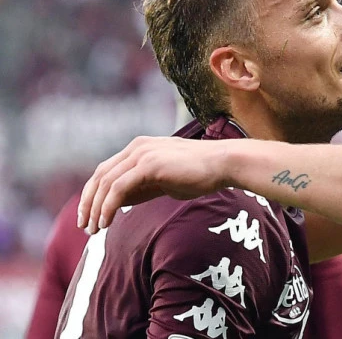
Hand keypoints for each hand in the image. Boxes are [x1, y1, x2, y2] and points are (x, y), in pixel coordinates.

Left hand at [77, 136, 229, 234]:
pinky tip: (106, 222)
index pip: (106, 170)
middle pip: (100, 175)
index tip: (89, 215)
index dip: (93, 194)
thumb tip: (121, 202)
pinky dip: (108, 207)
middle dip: (88, 202)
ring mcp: (142, 154)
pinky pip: (119, 188)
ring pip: (106, 183)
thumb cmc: (200, 173)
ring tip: (94, 229)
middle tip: (84, 226)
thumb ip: (143, 186)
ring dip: (96, 208)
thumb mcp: (165, 180)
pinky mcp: (149, 165)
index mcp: (139, 148)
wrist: (222, 164)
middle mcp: (137, 148)